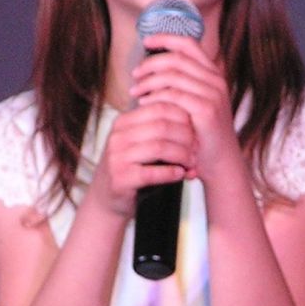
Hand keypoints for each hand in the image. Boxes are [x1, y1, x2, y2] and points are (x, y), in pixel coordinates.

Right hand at [89, 94, 196, 217]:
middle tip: (197, 150)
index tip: (196, 133)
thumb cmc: (132, 169)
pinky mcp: (120, 178)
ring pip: (159, 147)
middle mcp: (118, 136)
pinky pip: (152, 172)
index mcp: (124, 122)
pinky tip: (180, 174)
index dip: (183, 118)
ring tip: (191, 163)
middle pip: (162, 126)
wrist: (107, 198)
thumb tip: (197, 134)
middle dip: (185, 137)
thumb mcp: (143, 146)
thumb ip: (164, 136)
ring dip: (181, 155)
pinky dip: (171, 173)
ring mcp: (117, 157)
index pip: (159, 108)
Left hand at [128, 33, 240, 183]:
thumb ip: (181, 85)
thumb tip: (152, 68)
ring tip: (134, 92)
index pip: (189, 44)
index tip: (146, 42)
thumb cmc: (202, 134)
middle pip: (176, 58)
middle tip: (134, 76)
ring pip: (172, 75)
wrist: (220, 161)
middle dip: (150, 64)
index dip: (166, 38)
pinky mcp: (205, 110)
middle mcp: (215, 80)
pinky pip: (173, 95)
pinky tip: (144, 105)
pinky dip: (154, 97)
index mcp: (212, 74)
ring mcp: (212, 94)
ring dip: (148, 82)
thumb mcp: (194, 104)